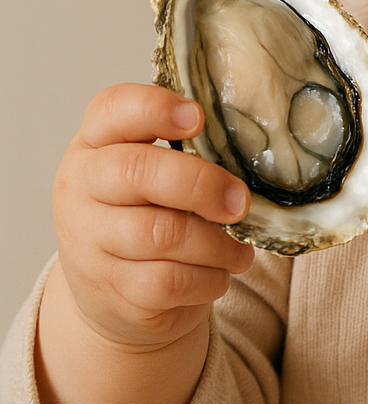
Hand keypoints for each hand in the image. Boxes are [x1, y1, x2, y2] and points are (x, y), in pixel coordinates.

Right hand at [51, 81, 253, 349]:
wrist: (104, 295)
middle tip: (240, 202)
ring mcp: (89, 241)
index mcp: (94, 145)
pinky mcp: (110, 289)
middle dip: (201, 184)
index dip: (155, 108)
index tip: (198, 117)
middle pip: (137, 171)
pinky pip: (169, 281)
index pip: (112, 109)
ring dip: (216, 242)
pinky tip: (220, 273)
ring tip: (238, 248)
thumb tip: (250, 154)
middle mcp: (81, 188)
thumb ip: (184, 153)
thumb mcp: (149, 174)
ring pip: (161, 233)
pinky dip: (208, 278)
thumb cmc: (141, 216)